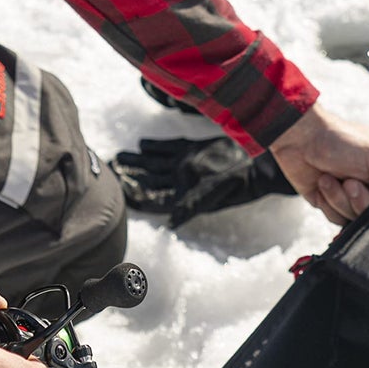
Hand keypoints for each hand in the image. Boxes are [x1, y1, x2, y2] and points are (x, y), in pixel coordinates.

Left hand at [110, 135, 295, 226]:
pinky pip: (169, 149)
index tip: (119, 189)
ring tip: (118, 157)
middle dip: (130, 175)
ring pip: (155, 164)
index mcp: (184, 193)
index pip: (154, 197)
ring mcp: (185, 165)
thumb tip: (173, 223)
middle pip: (150, 179)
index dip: (136, 194)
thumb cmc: (239, 184)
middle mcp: (181, 180)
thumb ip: (192, 205)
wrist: (258, 167)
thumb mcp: (215, 193)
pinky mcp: (193, 151)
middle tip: (110, 166)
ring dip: (138, 161)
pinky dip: (155, 147)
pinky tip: (142, 144)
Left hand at [268, 103, 368, 225]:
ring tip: (331, 177)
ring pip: (354, 219)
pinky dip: (328, 201)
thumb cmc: (340, 140)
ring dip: (339, 198)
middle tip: (349, 181)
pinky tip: (321, 183)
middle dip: (359, 199)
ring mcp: (350, 196)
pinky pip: (335, 219)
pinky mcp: (330, 203)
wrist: (298, 138)